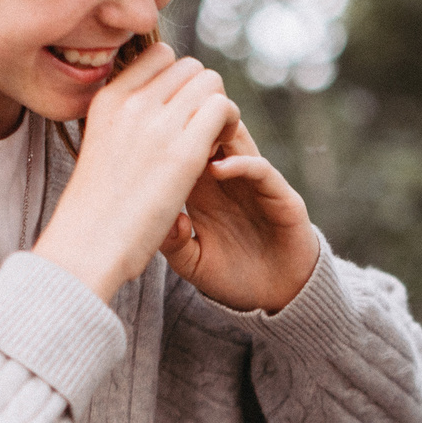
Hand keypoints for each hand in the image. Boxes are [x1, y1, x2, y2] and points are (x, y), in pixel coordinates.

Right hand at [34, 44, 232, 300]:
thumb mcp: (101, 146)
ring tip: (209, 145)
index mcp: (107, 99)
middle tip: (199, 134)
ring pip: (210, 81)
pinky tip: (217, 156)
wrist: (87, 246)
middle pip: (189, 66)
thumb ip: (126, 121)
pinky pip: (223, 108)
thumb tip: (157, 108)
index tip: (179, 117)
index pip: (159, 57)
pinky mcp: (183, 152)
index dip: (179, 84)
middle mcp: (130, 102)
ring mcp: (156, 124)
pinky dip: (230, 125)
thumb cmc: (96, 209)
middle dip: (202, 95)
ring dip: (219, 109)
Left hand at [157, 90, 320, 312]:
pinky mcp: (280, 195)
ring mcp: (254, 184)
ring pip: (236, 141)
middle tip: (166, 123)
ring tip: (192, 138)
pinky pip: (261, 169)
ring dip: (216, 134)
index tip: (141, 133)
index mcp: (202, 189)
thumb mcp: (191, 263)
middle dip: (190, 124)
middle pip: (209, 134)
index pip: (183, 148)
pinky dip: (241, 164)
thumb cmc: (231, 277)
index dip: (166, 135)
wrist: (277, 298)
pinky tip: (219, 168)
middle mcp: (228, 179)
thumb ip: (173, 243)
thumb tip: (165, 218)